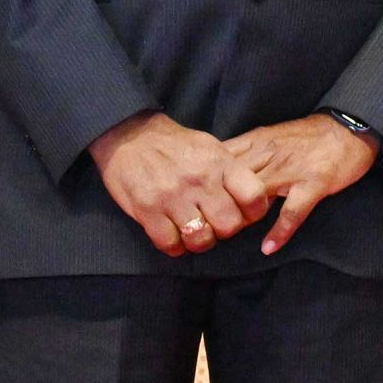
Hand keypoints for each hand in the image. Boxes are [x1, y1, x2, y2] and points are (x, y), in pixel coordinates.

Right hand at [91, 113, 270, 258]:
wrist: (129, 135)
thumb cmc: (174, 144)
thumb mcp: (211, 147)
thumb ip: (231, 172)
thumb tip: (253, 199)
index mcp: (220, 163)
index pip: (254, 197)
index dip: (254, 213)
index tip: (243, 214)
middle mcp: (200, 180)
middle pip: (230, 225)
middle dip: (225, 231)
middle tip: (215, 225)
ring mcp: (173, 196)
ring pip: (201, 239)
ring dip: (200, 242)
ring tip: (194, 232)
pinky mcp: (147, 210)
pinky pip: (170, 244)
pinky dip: (174, 246)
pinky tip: (173, 236)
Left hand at [219, 115, 379, 254]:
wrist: (349, 128)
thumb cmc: (309, 135)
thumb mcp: (270, 135)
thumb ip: (246, 151)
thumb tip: (218, 168)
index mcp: (255, 142)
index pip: (219, 163)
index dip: (204, 182)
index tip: (195, 198)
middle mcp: (268, 155)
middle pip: (232, 183)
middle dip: (217, 204)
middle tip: (208, 224)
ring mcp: (291, 170)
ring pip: (256, 197)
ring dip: (241, 219)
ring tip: (229, 238)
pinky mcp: (313, 184)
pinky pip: (293, 211)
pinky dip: (280, 231)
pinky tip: (269, 247)